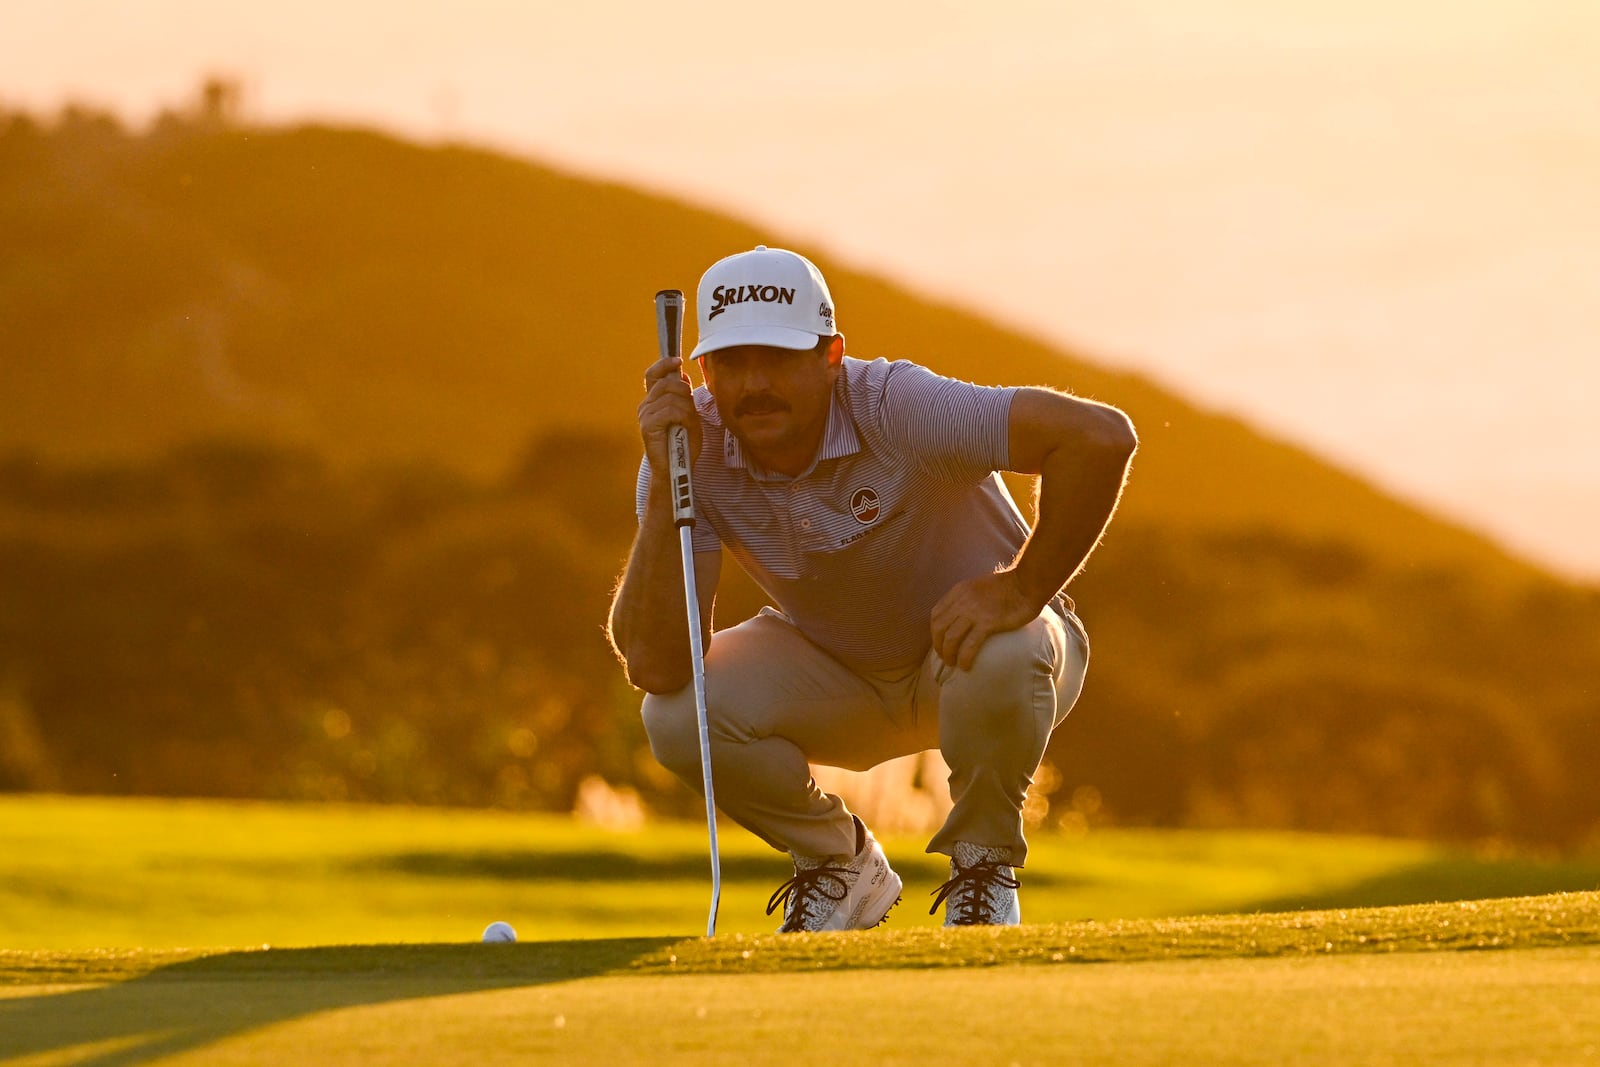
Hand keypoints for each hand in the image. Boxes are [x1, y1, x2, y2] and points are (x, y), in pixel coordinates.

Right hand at [637, 355, 701, 483]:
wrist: (677, 468)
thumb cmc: (684, 444)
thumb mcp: (689, 415)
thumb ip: (684, 397)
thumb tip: (682, 376)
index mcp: (654, 401)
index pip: (653, 374)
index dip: (664, 364)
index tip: (678, 361)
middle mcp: (646, 406)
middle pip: (667, 383)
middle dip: (684, 393)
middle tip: (689, 411)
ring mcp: (645, 415)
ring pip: (672, 397)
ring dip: (686, 410)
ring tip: (686, 424)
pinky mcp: (647, 426)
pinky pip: (670, 410)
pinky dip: (682, 417)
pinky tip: (682, 428)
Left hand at [930, 570, 1038, 670]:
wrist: (1026, 584)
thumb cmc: (1009, 585)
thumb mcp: (979, 586)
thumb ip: (967, 598)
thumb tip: (963, 615)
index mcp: (959, 592)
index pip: (936, 614)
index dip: (935, 632)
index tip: (941, 642)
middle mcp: (962, 602)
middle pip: (939, 628)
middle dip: (938, 646)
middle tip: (945, 658)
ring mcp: (973, 613)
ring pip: (950, 638)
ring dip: (948, 655)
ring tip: (954, 664)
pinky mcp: (988, 623)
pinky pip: (969, 645)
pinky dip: (964, 658)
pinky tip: (965, 667)